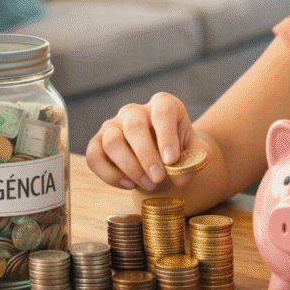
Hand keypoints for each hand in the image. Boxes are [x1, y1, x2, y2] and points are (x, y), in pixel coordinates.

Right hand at [86, 92, 206, 190]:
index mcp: (163, 104)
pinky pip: (94, 157)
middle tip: (160, 178)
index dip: (166, 136)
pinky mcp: (97, 142)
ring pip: (112, 141)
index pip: (162, 112)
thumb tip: (181, 177)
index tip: (172, 160)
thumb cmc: (179, 148)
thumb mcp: (195, 149)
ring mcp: (113, 125)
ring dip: (130, 167)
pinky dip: (110, 175)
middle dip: (146, 155)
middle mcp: (135, 111)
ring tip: (149, 184)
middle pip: (134, 126)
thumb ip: (196, 158)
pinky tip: (129, 185)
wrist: (164, 156)